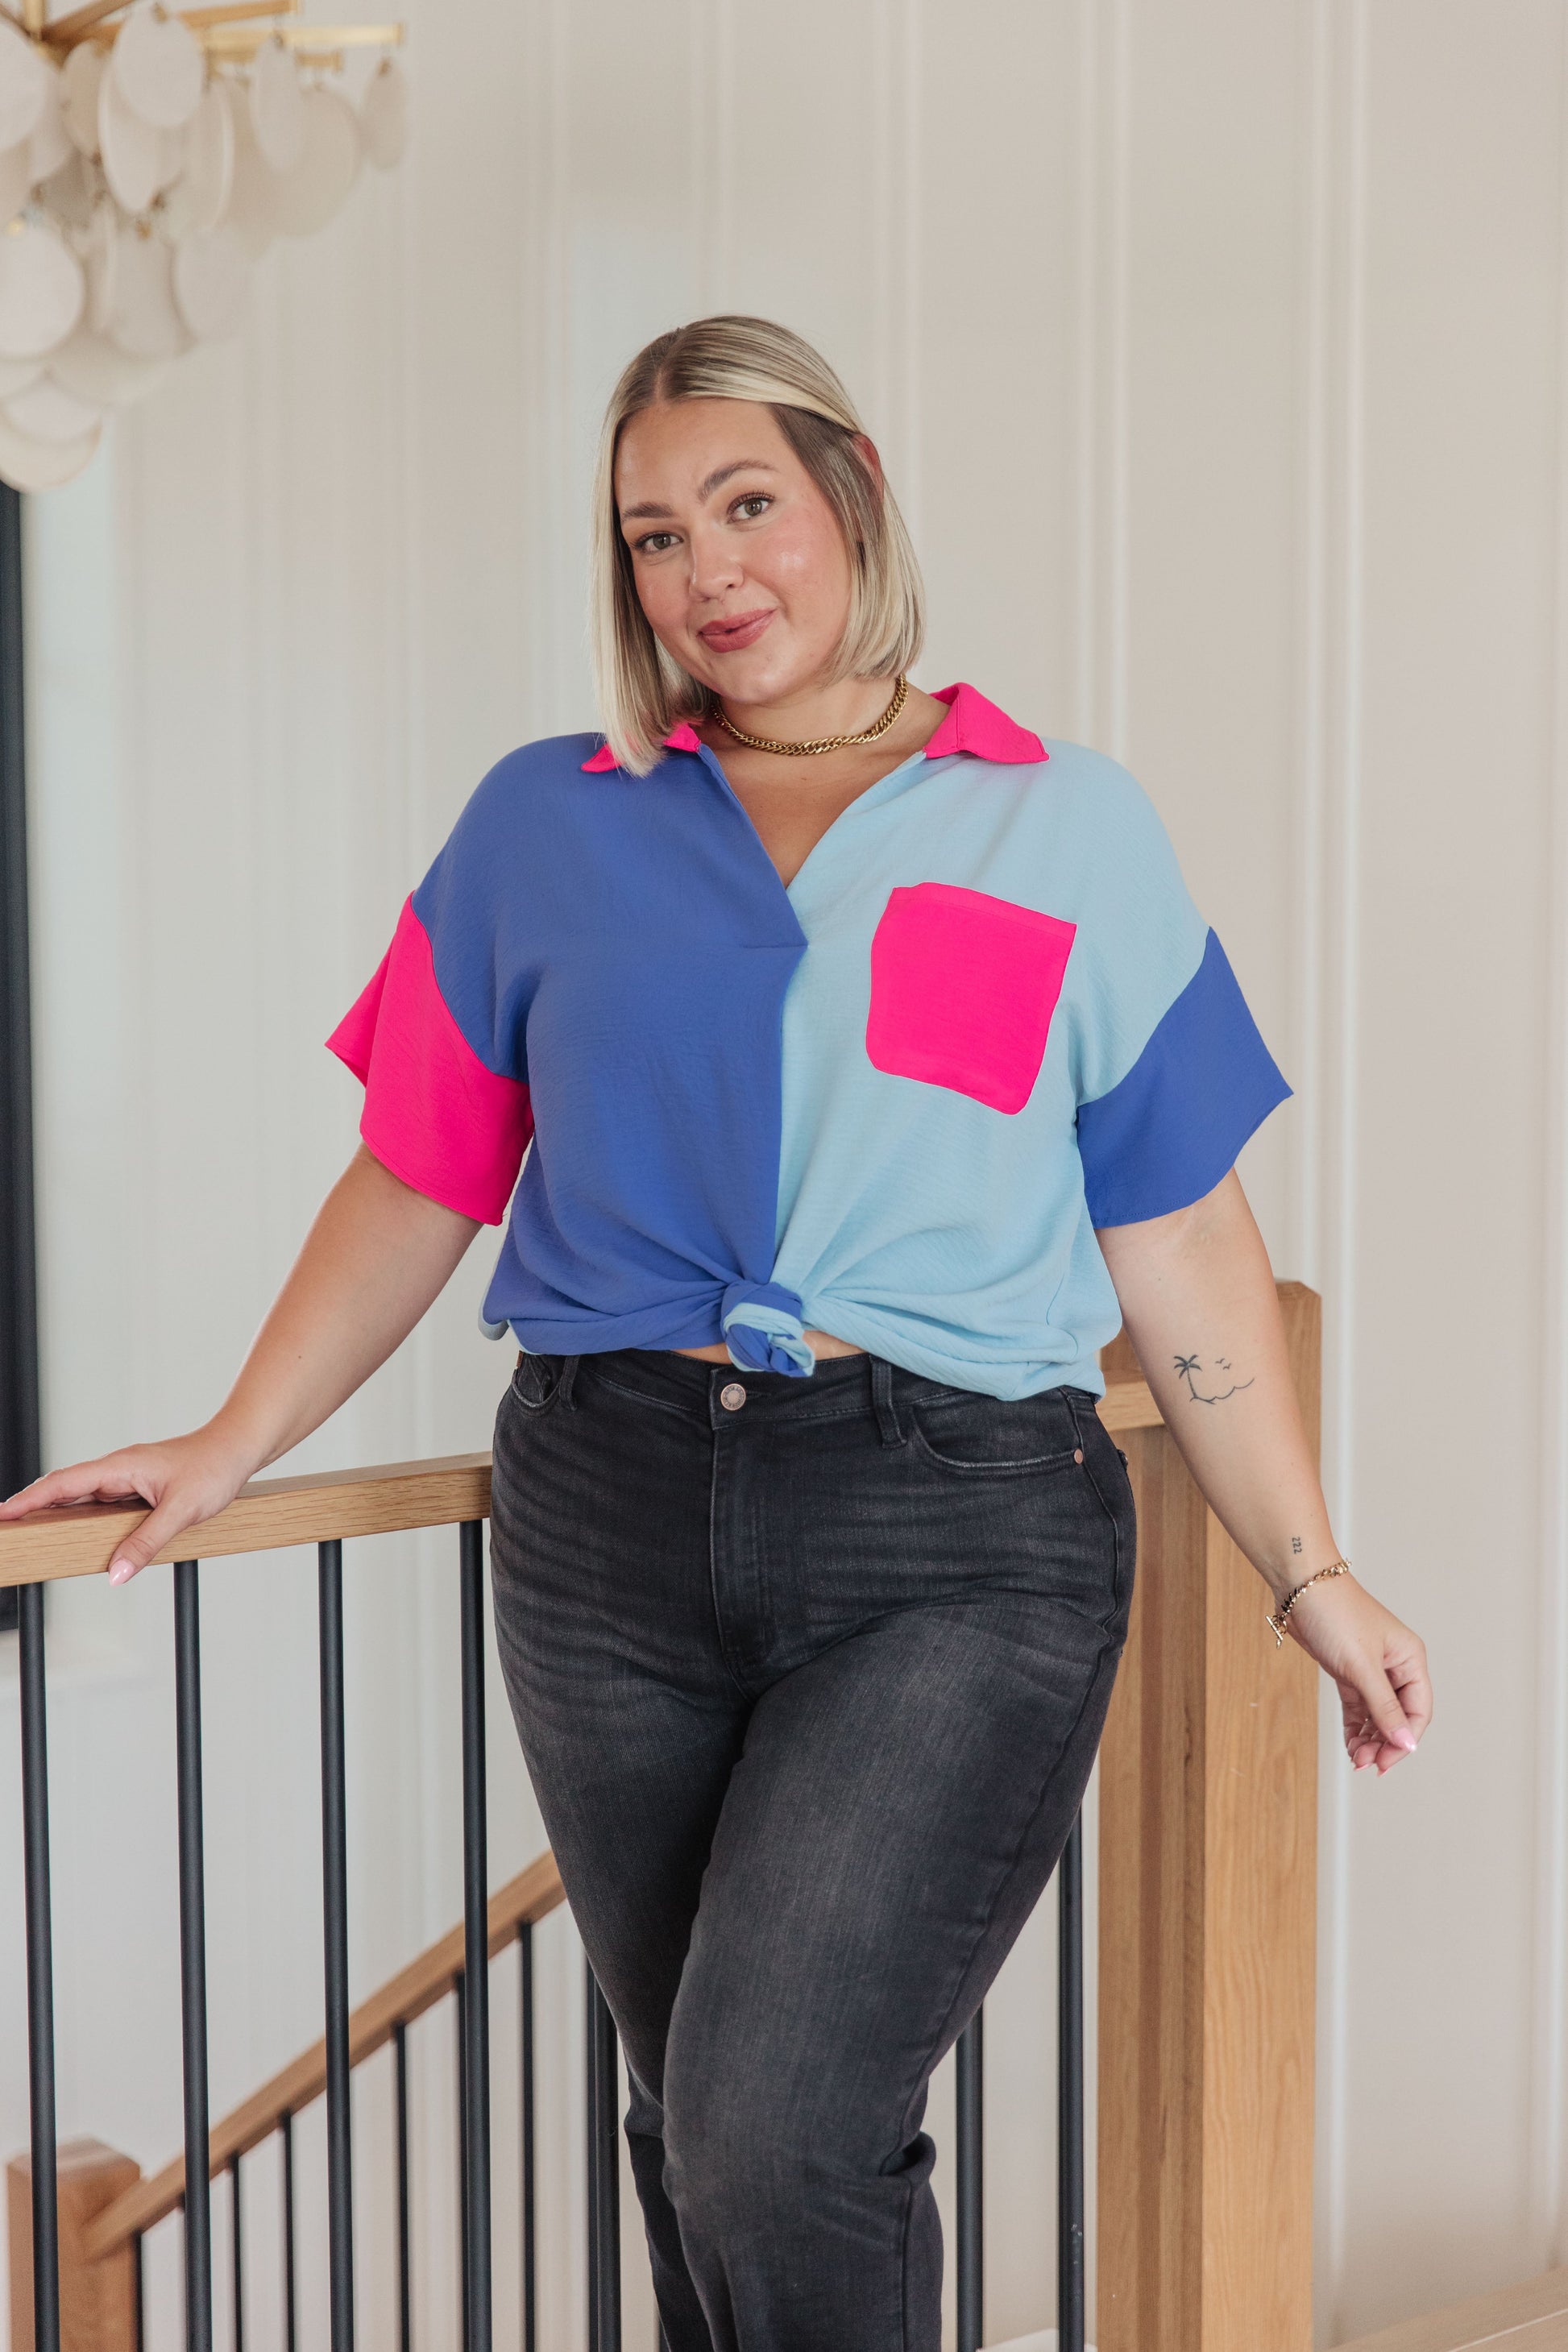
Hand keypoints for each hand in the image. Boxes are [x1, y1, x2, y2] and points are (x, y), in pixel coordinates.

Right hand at [0, 1425, 258, 1584]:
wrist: (238, 1448)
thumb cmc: (214, 1468)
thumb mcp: (182, 1510)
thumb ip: (147, 1541)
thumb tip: (116, 1572)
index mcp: (120, 1466)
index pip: (62, 1483)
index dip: (29, 1499)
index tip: (2, 1515)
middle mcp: (118, 1470)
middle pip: (63, 1489)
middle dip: (31, 1507)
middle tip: (5, 1529)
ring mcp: (127, 1478)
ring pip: (81, 1497)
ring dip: (54, 1512)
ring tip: (28, 1533)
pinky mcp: (138, 1487)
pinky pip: (100, 1503)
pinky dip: (80, 1515)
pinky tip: (73, 1530)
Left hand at [1283, 1572, 1430, 1773]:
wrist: (1300, 1587)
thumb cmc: (1335, 1614)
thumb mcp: (1361, 1666)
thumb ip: (1383, 1707)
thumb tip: (1405, 1743)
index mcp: (1409, 1659)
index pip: (1418, 1710)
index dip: (1405, 1739)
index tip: (1387, 1762)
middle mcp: (1395, 1665)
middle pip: (1399, 1716)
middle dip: (1385, 1743)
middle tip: (1367, 1764)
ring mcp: (1371, 1669)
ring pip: (1377, 1715)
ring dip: (1369, 1739)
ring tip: (1357, 1759)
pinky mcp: (1348, 1671)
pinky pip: (1358, 1707)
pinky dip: (1355, 1727)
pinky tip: (1351, 1745)